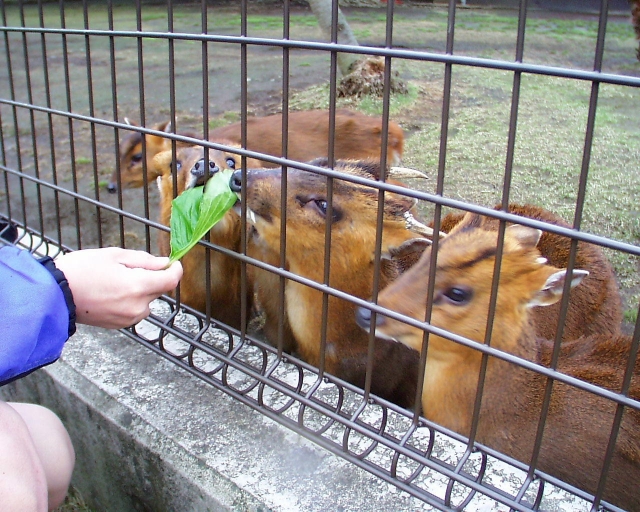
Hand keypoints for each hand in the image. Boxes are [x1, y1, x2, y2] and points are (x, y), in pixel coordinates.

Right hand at [54, 248, 182, 328]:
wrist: (55, 294)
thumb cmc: (81, 270)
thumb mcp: (114, 255)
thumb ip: (144, 260)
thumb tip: (164, 263)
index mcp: (138, 287)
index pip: (171, 280)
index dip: (175, 269)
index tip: (172, 262)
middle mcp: (137, 306)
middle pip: (159, 289)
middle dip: (152, 277)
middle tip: (129, 267)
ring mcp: (129, 318)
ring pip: (147, 300)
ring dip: (140, 289)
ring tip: (115, 280)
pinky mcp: (120, 325)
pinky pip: (135, 309)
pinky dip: (131, 300)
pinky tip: (111, 292)